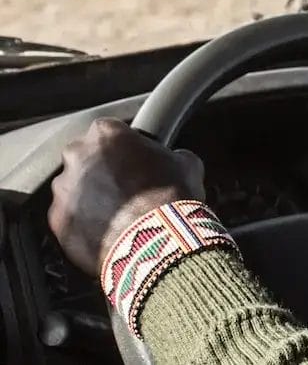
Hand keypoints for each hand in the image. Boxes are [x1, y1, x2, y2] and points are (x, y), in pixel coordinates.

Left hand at [48, 118, 205, 274]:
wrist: (157, 241)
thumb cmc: (171, 196)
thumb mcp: (186, 164)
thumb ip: (170, 155)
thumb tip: (174, 160)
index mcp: (106, 134)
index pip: (108, 129)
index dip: (122, 145)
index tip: (133, 157)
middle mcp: (77, 157)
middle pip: (83, 156)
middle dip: (98, 168)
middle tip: (123, 184)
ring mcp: (64, 190)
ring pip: (73, 188)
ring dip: (89, 196)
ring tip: (115, 213)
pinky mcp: (58, 221)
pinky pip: (69, 217)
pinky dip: (83, 222)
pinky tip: (107, 231)